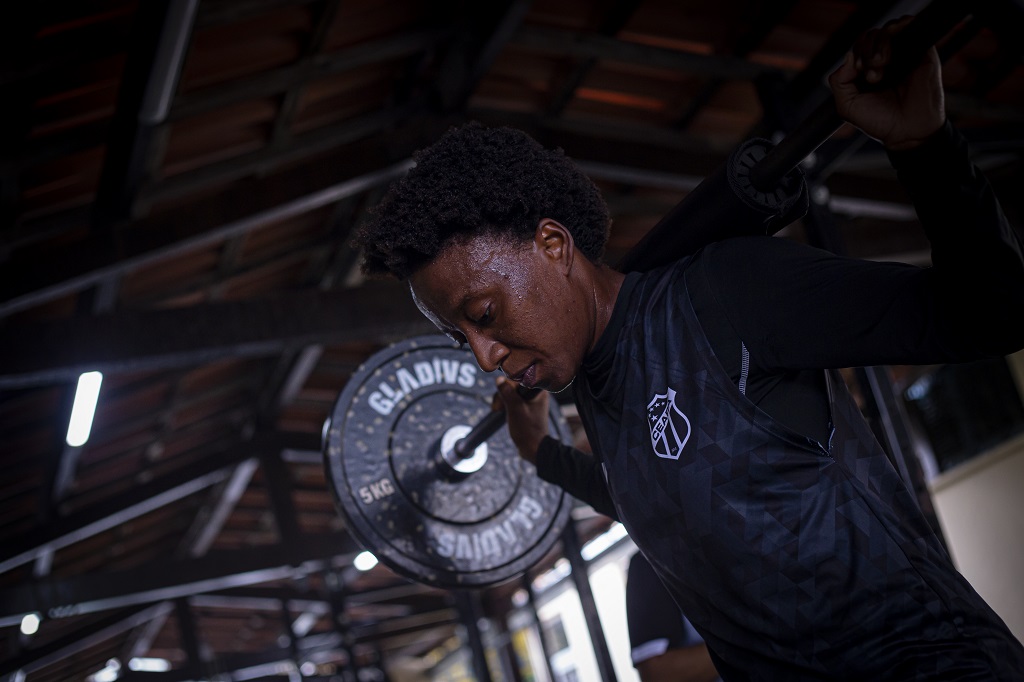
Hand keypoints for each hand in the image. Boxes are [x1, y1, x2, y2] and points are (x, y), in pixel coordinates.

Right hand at [493, 376, 548, 464]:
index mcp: (538, 391)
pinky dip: (505, 404)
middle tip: (498, 408)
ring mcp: (531, 400)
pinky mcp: (526, 406)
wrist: (533, 448)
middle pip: (514, 385)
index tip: (502, 397)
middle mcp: (536, 393)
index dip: (507, 386)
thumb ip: (507, 393)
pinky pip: (513, 399)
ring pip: (511, 392)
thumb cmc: (527, 430)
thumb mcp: (515, 409)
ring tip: (498, 411)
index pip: (519, 378)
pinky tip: (501, 411)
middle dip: (503, 395)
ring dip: (502, 400)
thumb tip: (499, 379)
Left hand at [828, 15, 944, 149]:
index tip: (857, 71)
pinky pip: (909, 24)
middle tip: (872, 75)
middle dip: (865, 52)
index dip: (855, 54)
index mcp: (868, 71)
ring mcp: (904, 54)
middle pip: (870, 36)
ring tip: (880, 70)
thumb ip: (839, 82)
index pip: (858, 48)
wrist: (907, 132)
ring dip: (877, 46)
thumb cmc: (881, 121)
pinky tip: (890, 57)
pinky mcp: (922, 50)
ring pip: (886, 29)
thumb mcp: (847, 106)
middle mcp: (886, 60)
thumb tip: (847, 57)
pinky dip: (895, 32)